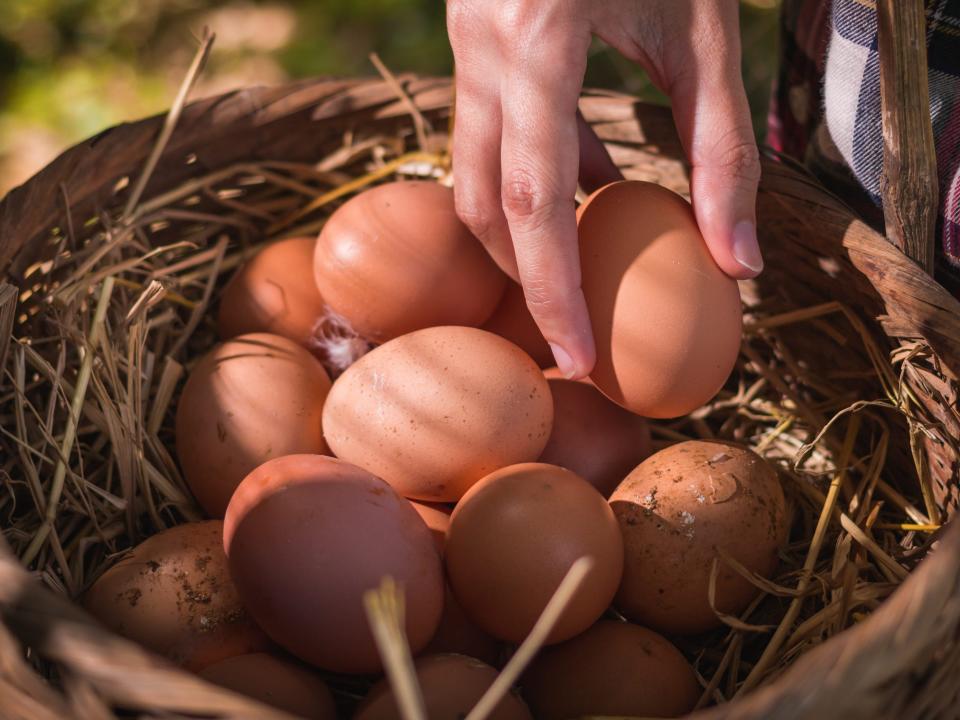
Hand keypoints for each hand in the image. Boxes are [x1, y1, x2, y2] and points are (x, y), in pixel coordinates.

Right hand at [447, 0, 760, 378]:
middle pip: (483, 203)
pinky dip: (534, 176)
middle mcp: (481, 45)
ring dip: (526, 231)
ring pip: (474, 173)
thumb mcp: (707, 32)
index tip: (579, 361)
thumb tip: (738, 269)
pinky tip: (590, 184)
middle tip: (573, 336)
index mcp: (537, 38)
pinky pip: (490, 135)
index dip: (551, 293)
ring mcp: (463, 41)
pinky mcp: (469, 41)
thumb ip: (724, 150)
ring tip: (587, 264)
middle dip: (525, 281)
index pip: (535, 199)